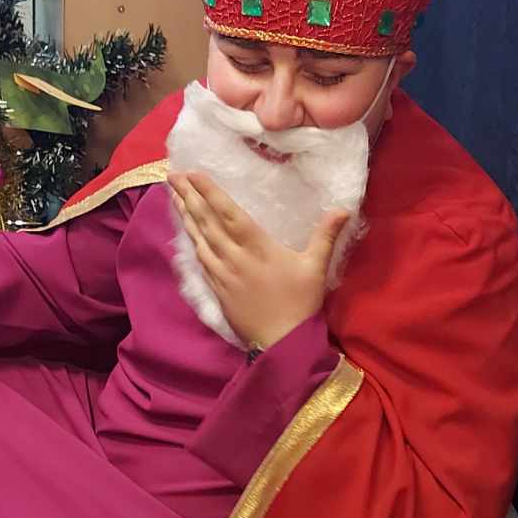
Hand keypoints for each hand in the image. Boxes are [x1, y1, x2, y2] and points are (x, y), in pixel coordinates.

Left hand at [168, 170, 346, 349]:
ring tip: (174, 196)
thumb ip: (325, 235)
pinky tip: (187, 232)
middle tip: (174, 175)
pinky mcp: (218, 289)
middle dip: (189, 197)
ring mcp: (223, 274)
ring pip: (199, 239)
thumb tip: (344, 209)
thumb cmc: (300, 304)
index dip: (210, 192)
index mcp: (257, 247)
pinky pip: (200, 259)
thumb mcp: (316, 267)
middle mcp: (234, 257)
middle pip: (207, 222)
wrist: (281, 343)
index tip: (194, 174)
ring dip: (186, 216)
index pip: (229, 213)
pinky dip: (192, 241)